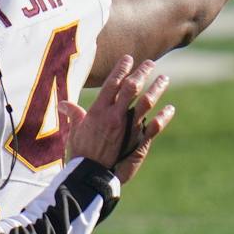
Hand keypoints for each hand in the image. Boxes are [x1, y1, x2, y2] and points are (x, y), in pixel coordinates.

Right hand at [62, 54, 173, 183]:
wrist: (91, 174)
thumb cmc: (80, 153)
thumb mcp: (74, 131)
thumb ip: (74, 115)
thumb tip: (64, 103)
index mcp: (98, 112)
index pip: (112, 85)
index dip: (120, 69)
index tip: (128, 59)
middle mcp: (115, 116)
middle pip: (131, 88)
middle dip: (141, 73)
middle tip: (149, 63)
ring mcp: (129, 128)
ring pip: (147, 103)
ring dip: (157, 89)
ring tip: (164, 79)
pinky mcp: (139, 141)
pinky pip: (155, 126)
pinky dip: (164, 116)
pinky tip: (170, 108)